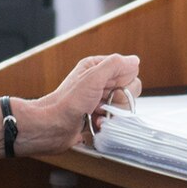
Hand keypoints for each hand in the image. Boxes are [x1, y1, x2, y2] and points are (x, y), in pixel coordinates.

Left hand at [19, 54, 141, 154]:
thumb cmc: (68, 102)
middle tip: (101, 102)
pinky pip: (115, 119)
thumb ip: (115, 66)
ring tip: (96, 114)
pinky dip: (108, 122)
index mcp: (98, 67)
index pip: (129, 72)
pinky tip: (96, 123)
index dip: (123, 83)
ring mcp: (99, 100)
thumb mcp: (93, 78)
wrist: (52, 127)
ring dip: (112, 113)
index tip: (108, 88)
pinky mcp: (98, 116)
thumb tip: (134, 60)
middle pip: (129, 91)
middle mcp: (100, 82)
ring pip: (123, 107)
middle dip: (118, 100)